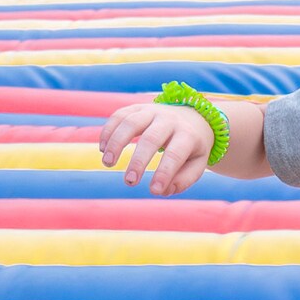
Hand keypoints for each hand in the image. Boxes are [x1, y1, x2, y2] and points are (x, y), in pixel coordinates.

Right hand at [98, 96, 212, 195]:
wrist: (192, 116)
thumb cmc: (192, 147)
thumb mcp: (196, 163)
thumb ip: (183, 180)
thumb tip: (163, 190)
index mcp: (188, 135)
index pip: (175, 154)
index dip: (164, 173)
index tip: (154, 191)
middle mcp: (170, 120)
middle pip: (151, 138)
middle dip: (138, 161)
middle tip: (129, 182)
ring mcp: (152, 111)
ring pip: (131, 122)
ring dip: (116, 142)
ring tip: (107, 163)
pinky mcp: (137, 107)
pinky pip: (119, 115)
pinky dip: (108, 130)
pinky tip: (103, 148)